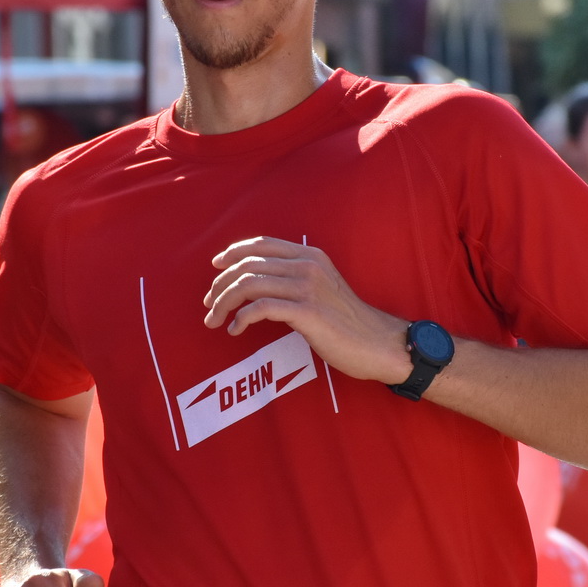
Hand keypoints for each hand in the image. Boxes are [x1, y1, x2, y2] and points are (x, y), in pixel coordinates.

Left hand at [203, 237, 411, 382]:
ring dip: (224, 303)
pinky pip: (260, 308)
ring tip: (215, 320)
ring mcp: (308, 287)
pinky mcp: (307, 312)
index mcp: (310, 256)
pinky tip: (236, 330)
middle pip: (248, 265)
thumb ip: (295, 279)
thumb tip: (258, 284)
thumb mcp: (322, 288)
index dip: (233, 253)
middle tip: (210, 304)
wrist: (377, 342)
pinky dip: (241, 319)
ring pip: (249, 285)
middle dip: (221, 284)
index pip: (261, 244)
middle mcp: (308, 265)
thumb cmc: (348, 321)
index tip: (216, 269)